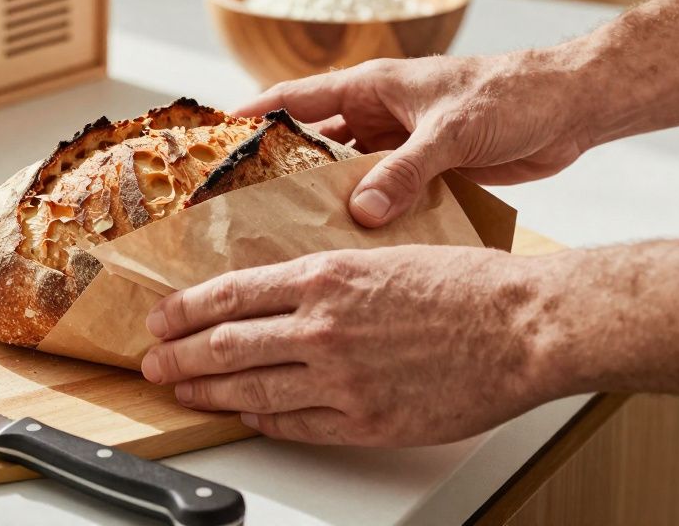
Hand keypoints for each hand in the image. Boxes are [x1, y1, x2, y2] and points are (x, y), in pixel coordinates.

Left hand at [140, 245, 559, 446]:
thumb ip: (326, 276)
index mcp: (325, 275)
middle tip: (153, 361)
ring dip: (208, 393)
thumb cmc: (467, 285)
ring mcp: (341, 378)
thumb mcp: (383, 253)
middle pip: (225, 345)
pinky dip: (263, 422)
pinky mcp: (365, 420)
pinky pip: (296, 425)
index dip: (184, 309)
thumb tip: (279, 290)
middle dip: (178, 355)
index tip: (161, 317)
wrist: (525, 326)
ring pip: (250, 390)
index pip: (229, 294)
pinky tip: (248, 418)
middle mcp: (322, 326)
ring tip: (183, 392)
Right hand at [238, 52, 590, 226]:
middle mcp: (378, 115)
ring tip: (283, 236)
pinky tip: (347, 246)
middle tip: (239, 206)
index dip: (253, 116)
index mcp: (373, 87)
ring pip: (345, 174)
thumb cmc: (512, 94)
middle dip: (278, 169)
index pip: (295, 97)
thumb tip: (360, 213)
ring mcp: (400, 144)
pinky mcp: (426, 171)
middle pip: (312, 142)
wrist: (573, 106)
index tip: (212, 137)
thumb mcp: (452, 131)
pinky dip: (365, 216)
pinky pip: (381, 195)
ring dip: (322, 199)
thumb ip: (405, 170)